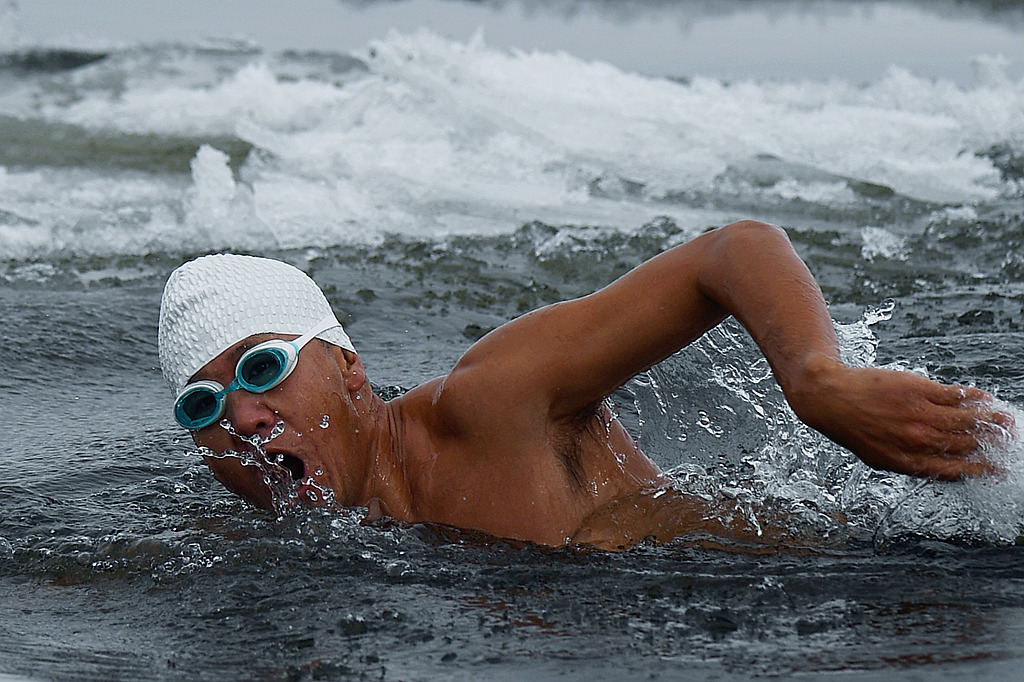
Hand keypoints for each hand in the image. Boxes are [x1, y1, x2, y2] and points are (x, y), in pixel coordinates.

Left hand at [789, 356, 1014, 480]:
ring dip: (992, 420)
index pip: (955, 470)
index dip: (981, 471)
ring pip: (967, 420)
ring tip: (1007, 420)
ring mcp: (919, 415)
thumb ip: (911, 463)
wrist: (830, 397)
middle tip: (1008, 441)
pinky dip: (974, 398)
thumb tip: (942, 469)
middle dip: (991, 444)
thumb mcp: (879, 457)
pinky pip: (956, 396)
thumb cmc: (853, 428)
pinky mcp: (919, 390)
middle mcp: (917, 441)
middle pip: (966, 445)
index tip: (998, 470)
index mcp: (907, 462)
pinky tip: (984, 398)